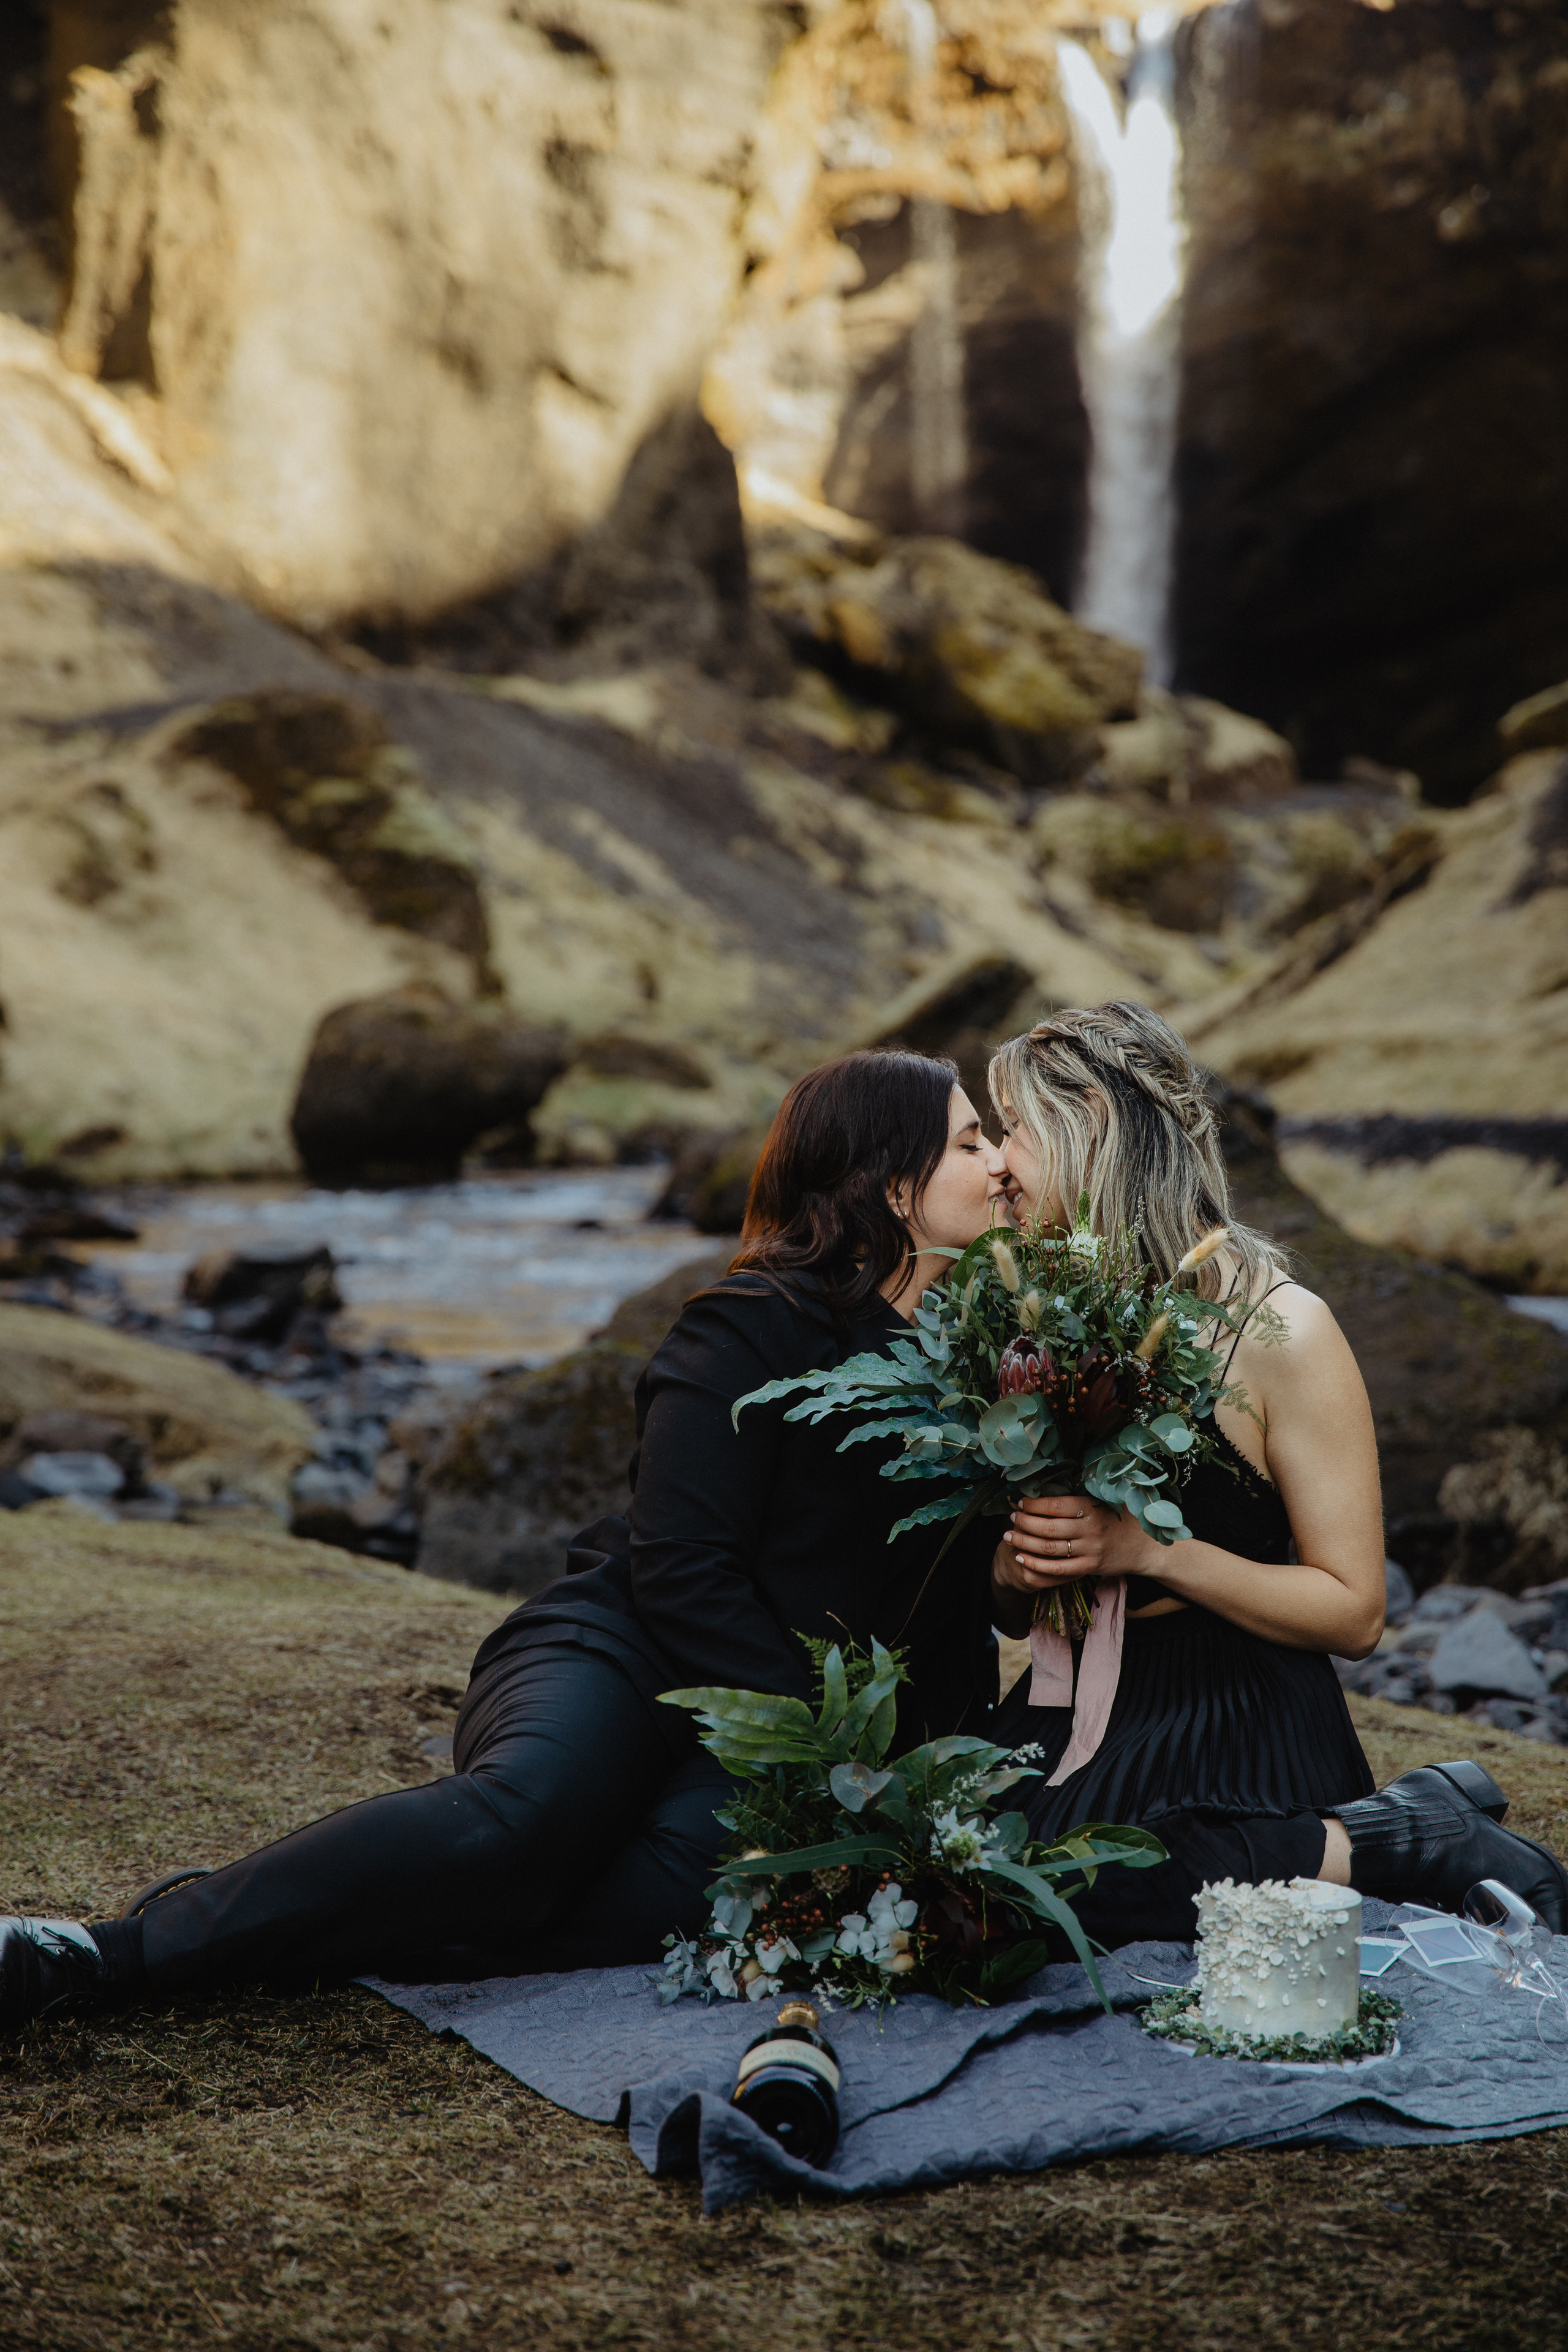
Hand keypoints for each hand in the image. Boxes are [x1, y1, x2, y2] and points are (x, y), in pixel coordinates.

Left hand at [993, 1493, 1159, 1596]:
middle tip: (1011, 1518)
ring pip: (1049, 1548)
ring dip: (1024, 1542)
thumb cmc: (1120, 1519)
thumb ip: (1080, 1496)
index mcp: (1091, 1507)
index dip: (1033, 1504)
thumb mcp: (1104, 1501)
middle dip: (1023, 1523)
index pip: (1054, 1505)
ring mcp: (1090, 1550)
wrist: (1144, 1547)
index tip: (1020, 1502)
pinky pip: (1057, 1569)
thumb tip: (1047, 1483)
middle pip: (1047, 1527)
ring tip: (1009, 1537)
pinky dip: (1036, 1565)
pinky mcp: (1090, 1567)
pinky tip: (1021, 1559)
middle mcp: (1090, 1528)